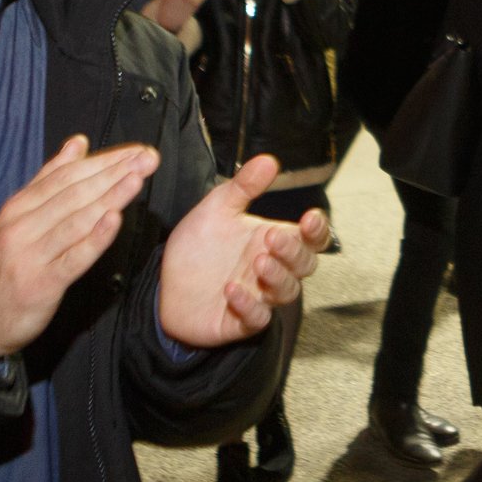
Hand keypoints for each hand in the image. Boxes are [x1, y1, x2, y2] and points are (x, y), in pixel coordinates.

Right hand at [0, 136, 155, 358]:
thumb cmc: (5, 265)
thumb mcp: (19, 216)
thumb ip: (49, 179)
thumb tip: (78, 143)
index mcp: (20, 206)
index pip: (67, 175)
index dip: (104, 161)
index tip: (137, 151)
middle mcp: (23, 225)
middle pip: (74, 192)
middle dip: (114, 173)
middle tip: (147, 159)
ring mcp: (31, 254)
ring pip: (76, 220)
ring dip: (109, 197)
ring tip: (137, 180)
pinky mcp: (41, 283)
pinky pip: (73, 258)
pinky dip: (94, 239)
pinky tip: (114, 222)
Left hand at [158, 155, 324, 347]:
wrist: (164, 285)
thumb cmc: (199, 248)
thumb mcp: (217, 209)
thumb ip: (243, 187)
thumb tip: (268, 160)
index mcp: (273, 241)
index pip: (310, 238)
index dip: (317, 230)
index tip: (310, 217)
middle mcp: (271, 269)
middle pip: (304, 265)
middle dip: (294, 251)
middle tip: (271, 238)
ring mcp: (259, 296)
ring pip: (287, 292)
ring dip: (277, 277)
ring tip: (258, 261)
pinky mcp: (239, 321)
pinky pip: (256, 318)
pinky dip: (248, 305)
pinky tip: (231, 290)